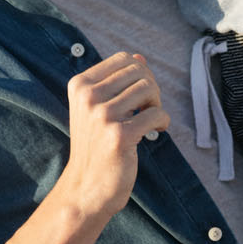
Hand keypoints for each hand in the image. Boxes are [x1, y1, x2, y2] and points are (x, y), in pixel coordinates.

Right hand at [55, 52, 169, 221]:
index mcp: (80, 85)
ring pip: (149, 90)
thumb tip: (140, 56)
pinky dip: (163, 122)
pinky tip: (155, 132)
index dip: (141, 73)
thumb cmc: (96, 145)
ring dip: (157, 105)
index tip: (140, 95)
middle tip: (149, 109)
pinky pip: (157, 114)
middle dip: (152, 89)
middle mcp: (88, 97)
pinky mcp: (118, 136)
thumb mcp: (98, 108)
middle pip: (139, 72)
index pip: (124, 59)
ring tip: (151, 120)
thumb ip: (117, 81)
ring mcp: (102, 116)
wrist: (86, 187)